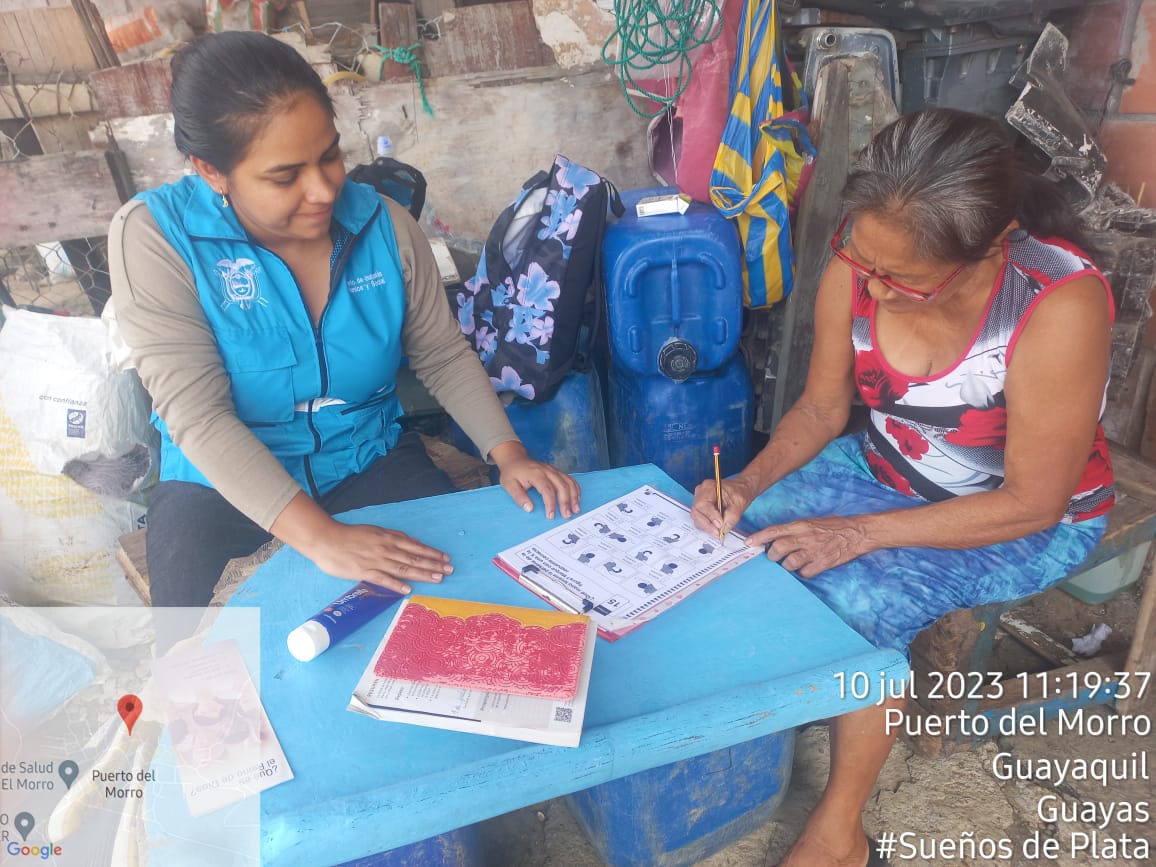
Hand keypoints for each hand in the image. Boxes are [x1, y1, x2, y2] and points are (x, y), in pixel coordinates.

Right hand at [305, 521, 452, 593]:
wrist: (326, 539)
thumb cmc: (350, 535)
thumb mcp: (375, 531)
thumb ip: (393, 536)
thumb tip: (412, 542)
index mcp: (388, 538)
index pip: (415, 546)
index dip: (432, 553)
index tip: (445, 558)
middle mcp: (386, 549)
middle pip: (414, 557)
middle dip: (434, 564)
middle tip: (450, 570)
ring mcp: (376, 560)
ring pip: (403, 568)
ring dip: (422, 573)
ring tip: (438, 578)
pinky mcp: (364, 571)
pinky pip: (383, 578)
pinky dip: (396, 584)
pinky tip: (408, 590)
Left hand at [490, 440, 580, 518]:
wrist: (514, 458)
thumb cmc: (512, 473)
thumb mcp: (509, 485)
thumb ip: (518, 497)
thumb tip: (529, 508)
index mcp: (535, 473)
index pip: (547, 489)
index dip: (551, 503)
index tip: (551, 515)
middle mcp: (547, 470)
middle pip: (562, 485)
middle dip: (566, 502)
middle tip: (567, 515)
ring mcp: (553, 470)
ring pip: (569, 482)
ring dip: (574, 496)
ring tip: (576, 509)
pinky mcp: (556, 471)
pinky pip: (570, 479)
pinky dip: (576, 489)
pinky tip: (577, 499)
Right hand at [691, 475, 759, 537]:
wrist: (741, 489)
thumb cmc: (740, 492)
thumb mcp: (739, 504)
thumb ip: (731, 517)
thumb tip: (723, 530)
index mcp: (709, 487)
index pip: (703, 505)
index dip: (710, 516)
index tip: (720, 525)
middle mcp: (701, 492)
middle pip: (697, 512)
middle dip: (707, 525)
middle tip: (718, 533)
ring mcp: (699, 499)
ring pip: (697, 517)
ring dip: (707, 527)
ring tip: (719, 532)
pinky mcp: (701, 506)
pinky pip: (700, 518)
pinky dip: (708, 525)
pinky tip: (716, 528)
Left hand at [745, 516, 871, 577]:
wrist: (857, 532)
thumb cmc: (834, 526)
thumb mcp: (812, 522)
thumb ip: (795, 529)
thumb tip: (777, 537)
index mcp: (801, 525)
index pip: (774, 531)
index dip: (759, 538)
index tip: (748, 543)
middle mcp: (805, 538)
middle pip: (778, 549)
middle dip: (772, 555)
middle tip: (774, 557)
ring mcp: (814, 551)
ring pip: (789, 563)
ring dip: (787, 566)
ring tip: (792, 563)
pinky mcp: (823, 563)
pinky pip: (805, 573)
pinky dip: (803, 573)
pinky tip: (807, 568)